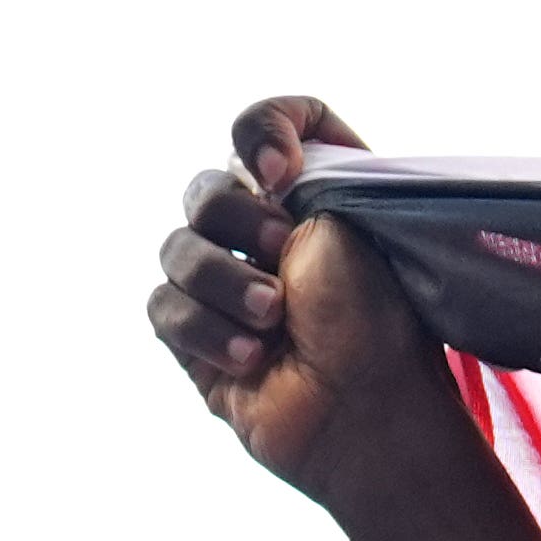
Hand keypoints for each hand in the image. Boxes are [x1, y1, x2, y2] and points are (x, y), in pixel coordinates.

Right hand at [147, 96, 434, 498]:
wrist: (369, 417)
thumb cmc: (377, 327)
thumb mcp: (348, 226)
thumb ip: (297, 174)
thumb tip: (250, 167)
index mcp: (313, 200)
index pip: (271, 123)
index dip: (264, 127)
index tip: (279, 168)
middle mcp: (267, 237)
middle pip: (207, 186)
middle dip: (235, 217)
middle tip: (280, 251)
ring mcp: (227, 288)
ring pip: (176, 247)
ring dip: (223, 282)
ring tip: (272, 321)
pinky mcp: (196, 340)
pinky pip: (163, 306)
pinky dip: (204, 328)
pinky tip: (249, 357)